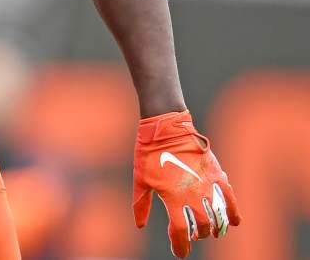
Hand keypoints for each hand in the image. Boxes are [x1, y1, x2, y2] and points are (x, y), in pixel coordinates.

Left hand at [132, 110, 240, 256]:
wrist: (166, 127)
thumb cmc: (149, 153)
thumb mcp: (140, 179)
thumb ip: (141, 204)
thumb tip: (139, 225)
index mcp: (172, 197)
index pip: (180, 230)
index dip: (180, 245)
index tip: (180, 253)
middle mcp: (192, 194)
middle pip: (202, 225)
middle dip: (198, 235)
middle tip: (193, 235)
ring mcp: (207, 184)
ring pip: (217, 215)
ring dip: (215, 227)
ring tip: (211, 232)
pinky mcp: (216, 174)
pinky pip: (229, 197)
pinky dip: (234, 211)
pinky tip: (235, 222)